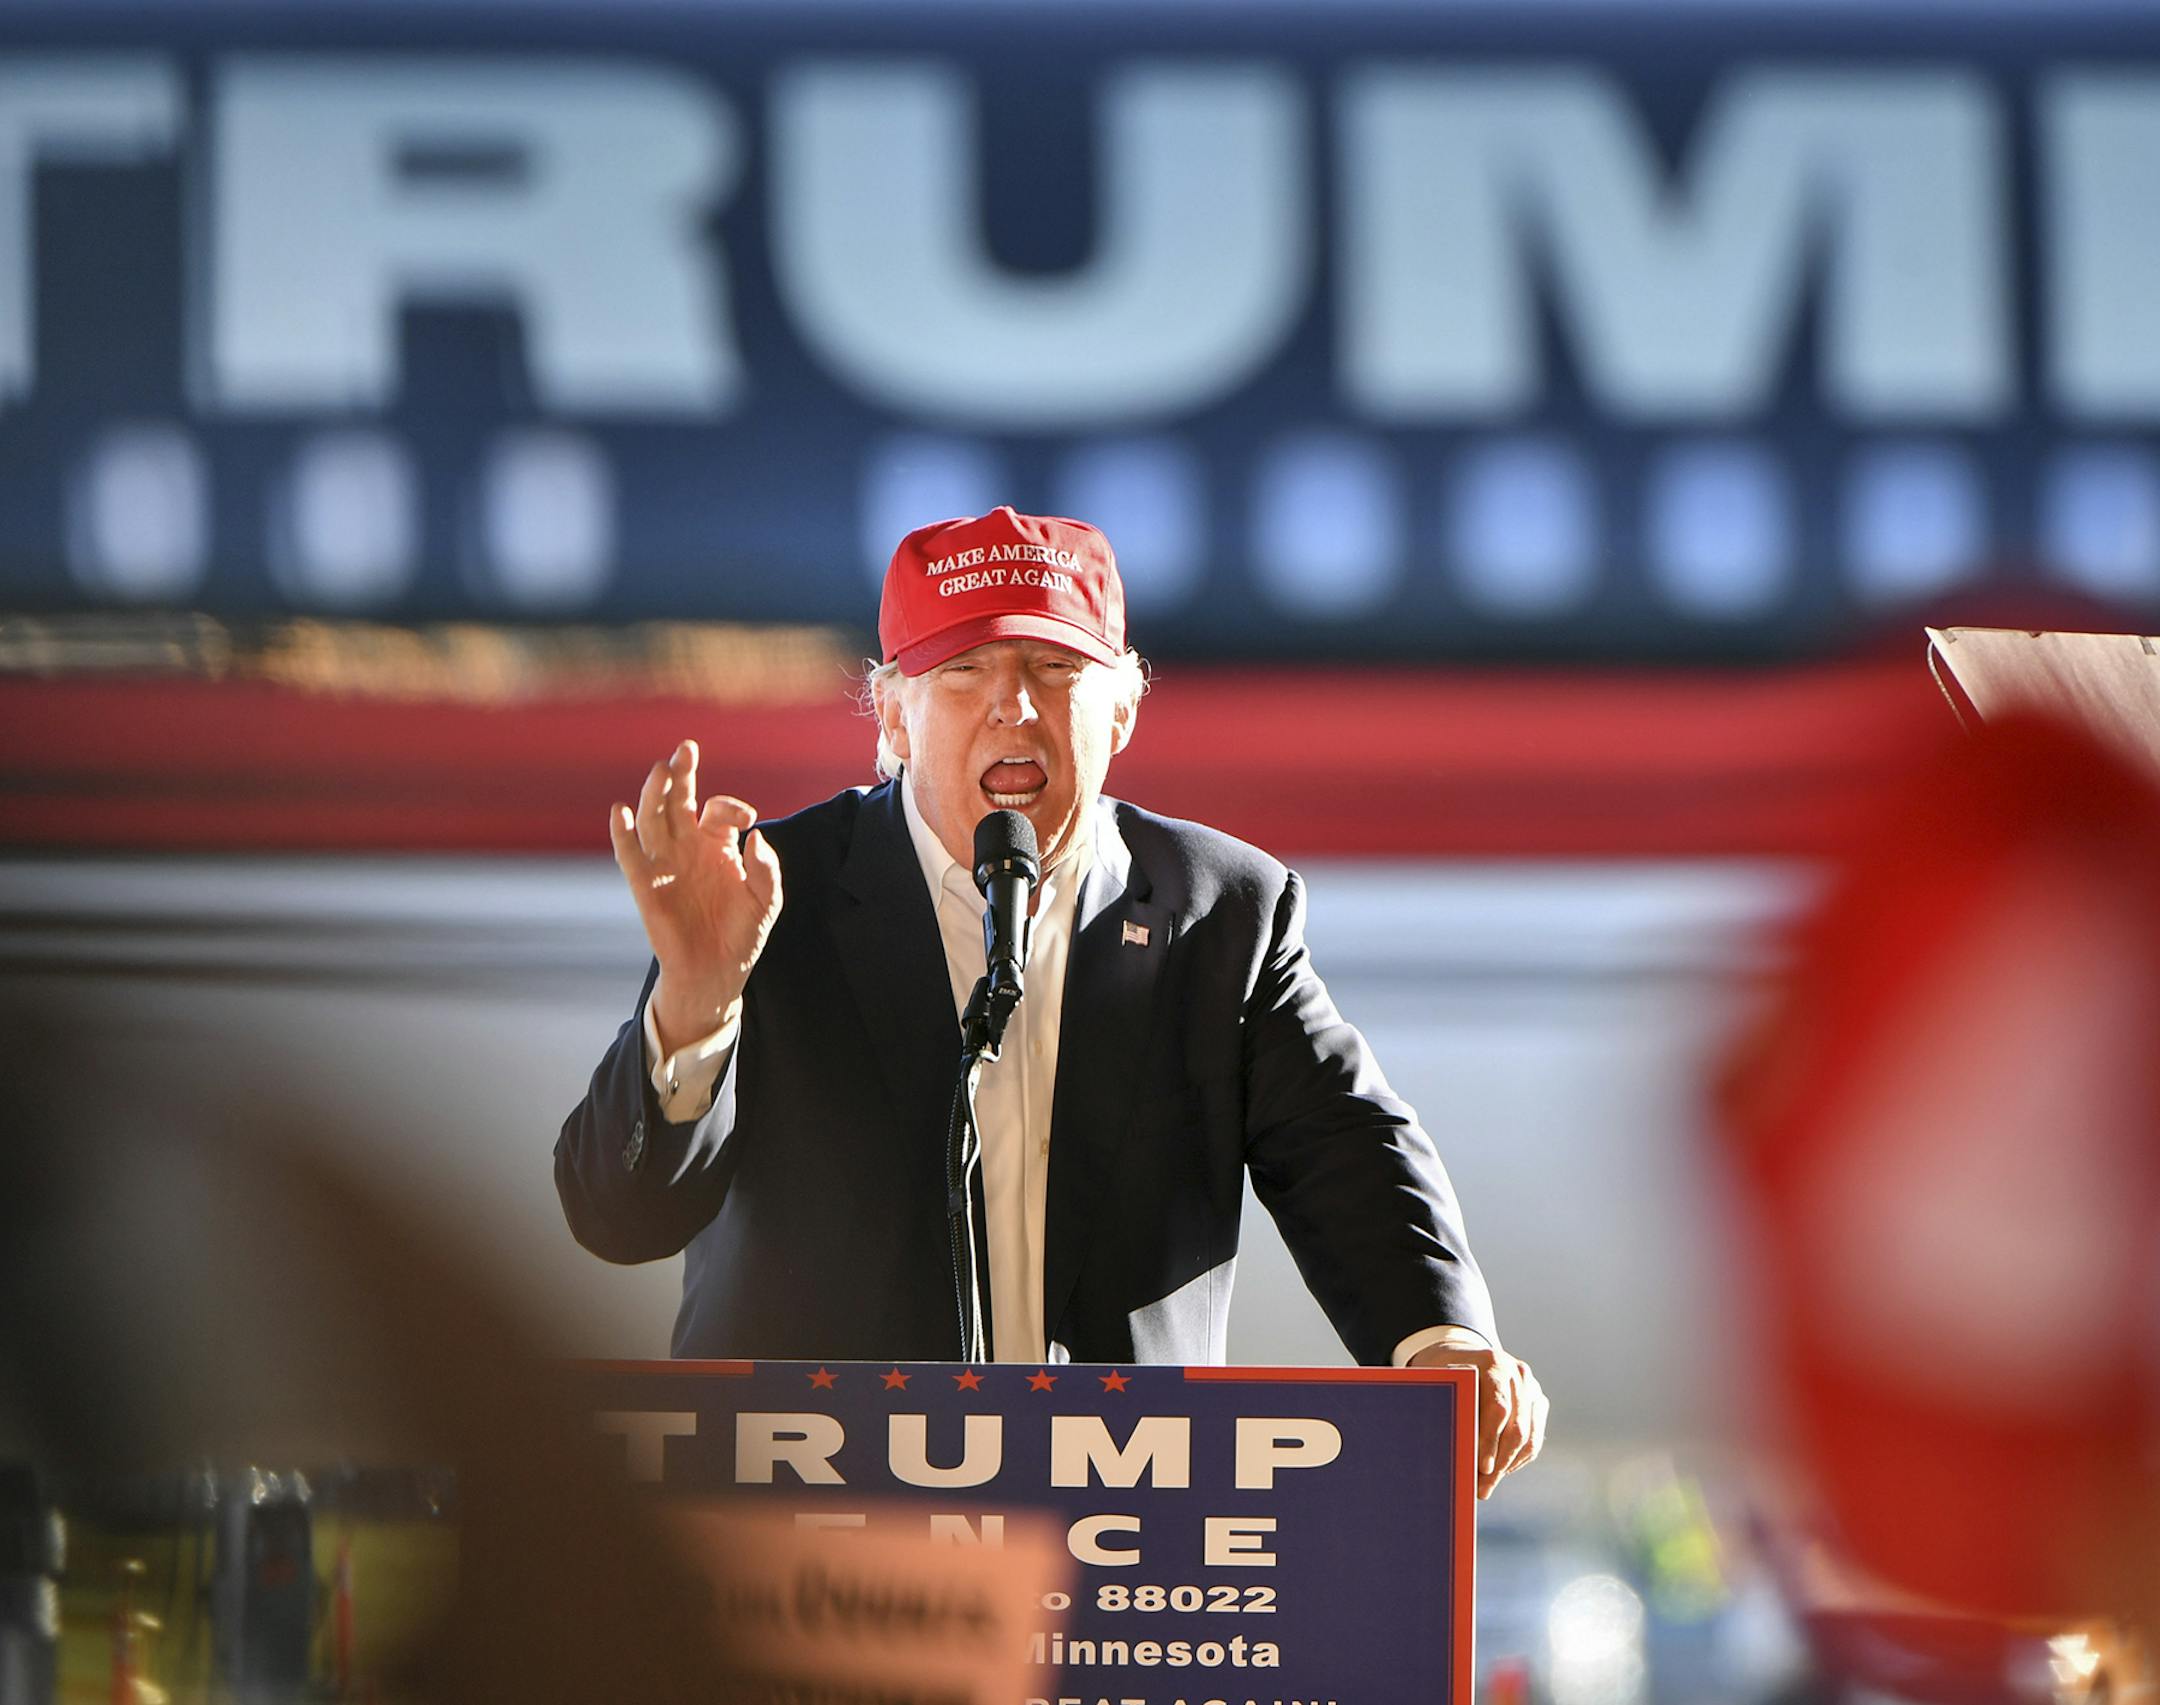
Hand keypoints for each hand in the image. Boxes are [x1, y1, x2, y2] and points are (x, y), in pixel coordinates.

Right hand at [608, 740, 783, 1053]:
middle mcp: (687, 847)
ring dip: (654, 794)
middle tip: (686, 749)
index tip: (747, 817)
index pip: (718, 810)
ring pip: (653, 819)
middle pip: (678, 801)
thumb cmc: (741, 934)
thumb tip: (756, 836)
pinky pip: (630, 854)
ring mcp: (665, 863)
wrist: (715, 971)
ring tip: (660, 770)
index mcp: (717, 844)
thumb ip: (766, 870)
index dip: (730, 806)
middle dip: (681, 775)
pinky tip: (620, 812)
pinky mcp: (645, 884)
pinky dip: (622, 834)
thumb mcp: (766, 902)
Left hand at [1409, 1343, 1548, 1499]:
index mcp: (1493, 1362)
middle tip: (1481, 1488)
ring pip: (1528, 1438)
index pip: (1497, 1407)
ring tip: (1487, 1487)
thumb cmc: (1444, 1372)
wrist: (1463, 1354)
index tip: (1481, 1467)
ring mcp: (1532, 1389)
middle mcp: (1518, 1374)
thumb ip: (1446, 1405)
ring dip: (1507, 1467)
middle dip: (1498, 1463)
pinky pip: (1533, 1440)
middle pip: (1516, 1427)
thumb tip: (1445, 1450)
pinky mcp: (1538, 1403)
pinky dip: (1516, 1460)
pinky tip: (1499, 1472)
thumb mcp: (1439, 1380)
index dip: (1490, 1440)